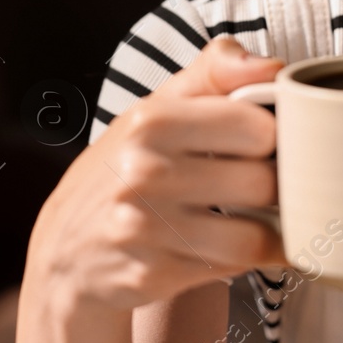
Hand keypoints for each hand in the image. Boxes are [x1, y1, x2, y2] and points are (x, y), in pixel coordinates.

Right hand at [25, 37, 284, 311]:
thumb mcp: (159, 107)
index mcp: (152, 120)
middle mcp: (143, 172)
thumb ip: (215, 72)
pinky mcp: (152, 275)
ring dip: (266, 231)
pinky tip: (227, 244)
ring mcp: (145, 228)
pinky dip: (241, 259)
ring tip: (256, 217)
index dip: (274, 137)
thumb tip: (273, 67)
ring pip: (252, 236)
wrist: (69, 245)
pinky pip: (230, 269)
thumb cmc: (128, 165)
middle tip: (264, 185)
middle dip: (274, 187)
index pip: (258, 128)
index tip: (264, 144)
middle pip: (262, 183)